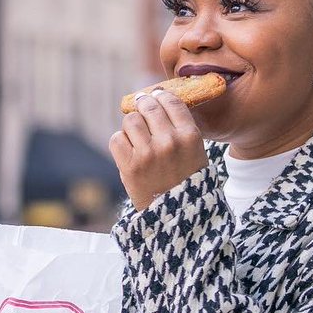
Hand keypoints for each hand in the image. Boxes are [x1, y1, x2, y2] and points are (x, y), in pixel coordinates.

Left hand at [110, 89, 207, 211]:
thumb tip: (157, 99)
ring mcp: (148, 154)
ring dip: (131, 125)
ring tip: (137, 135)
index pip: (171, 101)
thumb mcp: (196, 152)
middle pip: (148, 106)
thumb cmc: (187, 181)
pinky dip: (120, 142)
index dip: (160, 95)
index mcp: (190, 136)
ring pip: (130, 120)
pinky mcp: (130, 166)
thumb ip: (180, 128)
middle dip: (144, 105)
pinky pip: (116, 139)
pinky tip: (129, 150)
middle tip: (142, 106)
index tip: (156, 96)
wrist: (177, 216)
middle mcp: (169, 142)